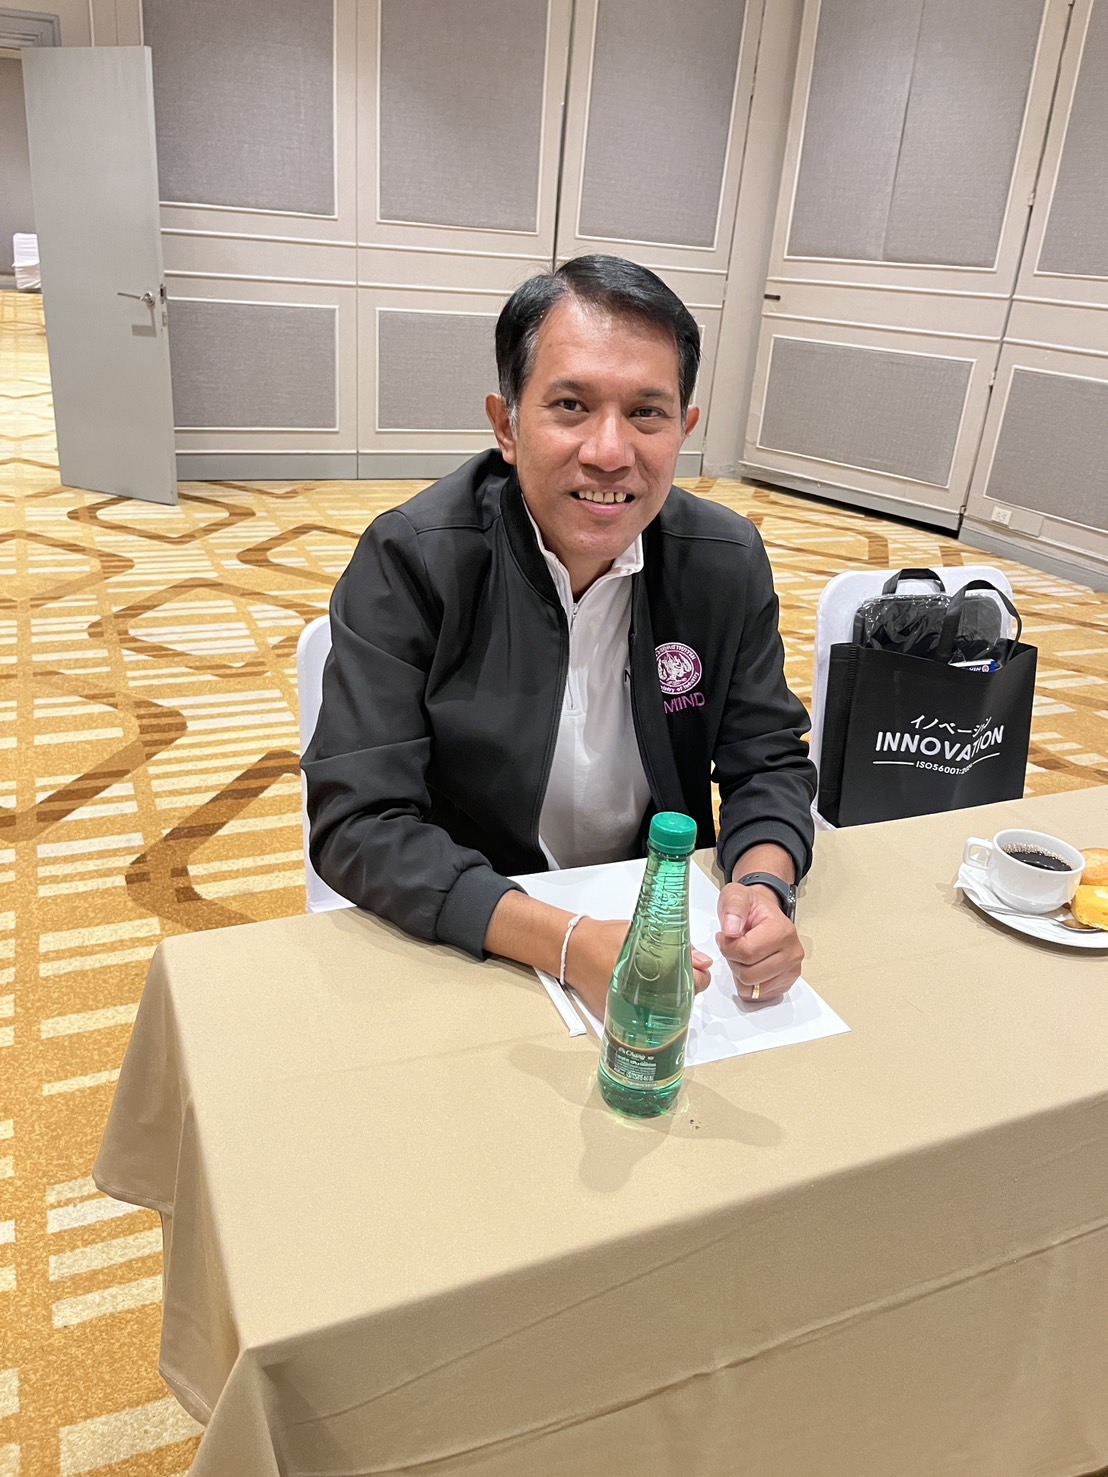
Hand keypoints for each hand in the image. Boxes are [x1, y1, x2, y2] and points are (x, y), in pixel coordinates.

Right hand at [565, 918, 712, 1020]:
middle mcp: (643, 1000)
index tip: (697, 969)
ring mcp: (630, 1012)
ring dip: (667, 1000)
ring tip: (658, 984)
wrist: (572, 950)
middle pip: (682, 1002)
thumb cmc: (603, 939)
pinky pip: (642, 1019)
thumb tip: (702, 960)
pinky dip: (647, 1009)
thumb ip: (676, 946)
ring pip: (664, 1014)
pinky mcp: (617, 1019)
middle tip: (676, 974)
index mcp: (653, 975)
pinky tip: (642, 993)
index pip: (696, 985)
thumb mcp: (643, 933)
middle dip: (684, 988)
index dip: (700, 975)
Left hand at [715, 883, 802, 1003]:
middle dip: (734, 961)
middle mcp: (792, 952)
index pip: (746, 953)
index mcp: (782, 931)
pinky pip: (758, 995)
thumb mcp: (736, 896)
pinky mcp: (786, 982)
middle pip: (748, 974)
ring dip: (740, 973)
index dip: (728, 946)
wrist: (764, 914)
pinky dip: (748, 984)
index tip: (727, 935)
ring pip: (752, 987)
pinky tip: (752, 965)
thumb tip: (731, 929)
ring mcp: (791, 970)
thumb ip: (732, 908)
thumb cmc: (751, 907)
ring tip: (744, 954)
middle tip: (737, 946)